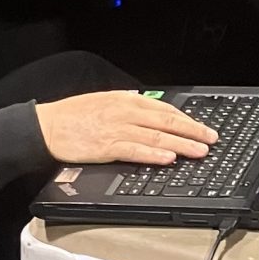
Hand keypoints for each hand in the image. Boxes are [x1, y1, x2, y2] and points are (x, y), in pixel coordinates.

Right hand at [36, 92, 217, 167]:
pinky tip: (168, 158)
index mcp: (126, 101)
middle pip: (167, 122)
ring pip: (156, 136)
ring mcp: (117, 129)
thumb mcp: (104, 102)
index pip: (164, 110)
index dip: (187, 119)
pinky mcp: (107, 146)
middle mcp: (125, 112)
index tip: (202, 128)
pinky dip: (154, 154)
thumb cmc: (72, 117)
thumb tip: (149, 109)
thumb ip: (127, 105)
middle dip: (193, 131)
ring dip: (182, 144)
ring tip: (199, 151)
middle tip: (211, 139)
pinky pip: (135, 150)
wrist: (47, 126)